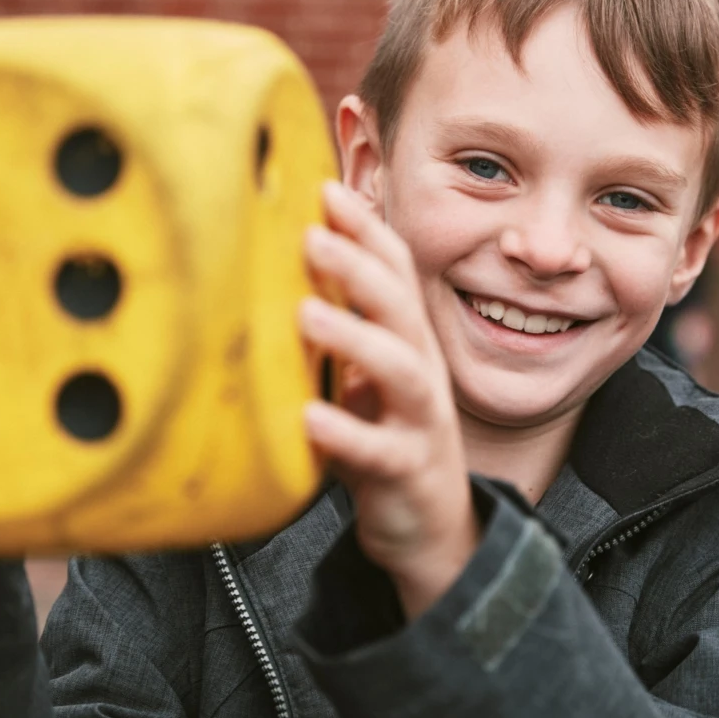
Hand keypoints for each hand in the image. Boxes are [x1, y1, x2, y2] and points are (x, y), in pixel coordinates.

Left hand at [299, 182, 477, 619]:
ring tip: (306, 313)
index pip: (396, 272)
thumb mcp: (364, 376)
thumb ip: (339, 327)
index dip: (367, 230)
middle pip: (400, 307)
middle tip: (311, 232)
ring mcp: (418, 422)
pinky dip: (347, 432)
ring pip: (400, 370)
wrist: (432, 528)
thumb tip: (287, 266)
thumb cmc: (385, 438)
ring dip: (355, 337)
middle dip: (358, 266)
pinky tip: (309, 418)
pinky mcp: (406, 472)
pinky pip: (379, 450)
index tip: (326, 189)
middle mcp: (420, 372)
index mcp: (407, 342)